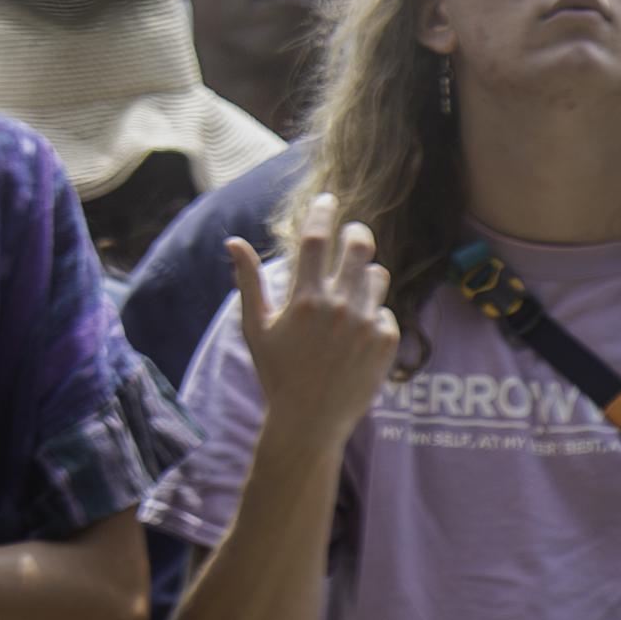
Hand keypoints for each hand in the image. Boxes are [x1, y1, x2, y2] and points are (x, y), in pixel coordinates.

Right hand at [232, 199, 399, 443]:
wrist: (310, 421)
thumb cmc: (277, 372)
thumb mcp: (256, 327)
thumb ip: (248, 281)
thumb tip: (233, 241)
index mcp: (305, 300)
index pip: (316, 239)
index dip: (322, 212)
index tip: (328, 199)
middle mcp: (340, 308)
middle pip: (359, 247)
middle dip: (357, 234)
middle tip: (353, 234)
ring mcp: (367, 325)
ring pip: (377, 277)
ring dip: (365, 277)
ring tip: (348, 297)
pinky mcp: (387, 343)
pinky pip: (386, 312)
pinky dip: (373, 316)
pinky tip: (356, 337)